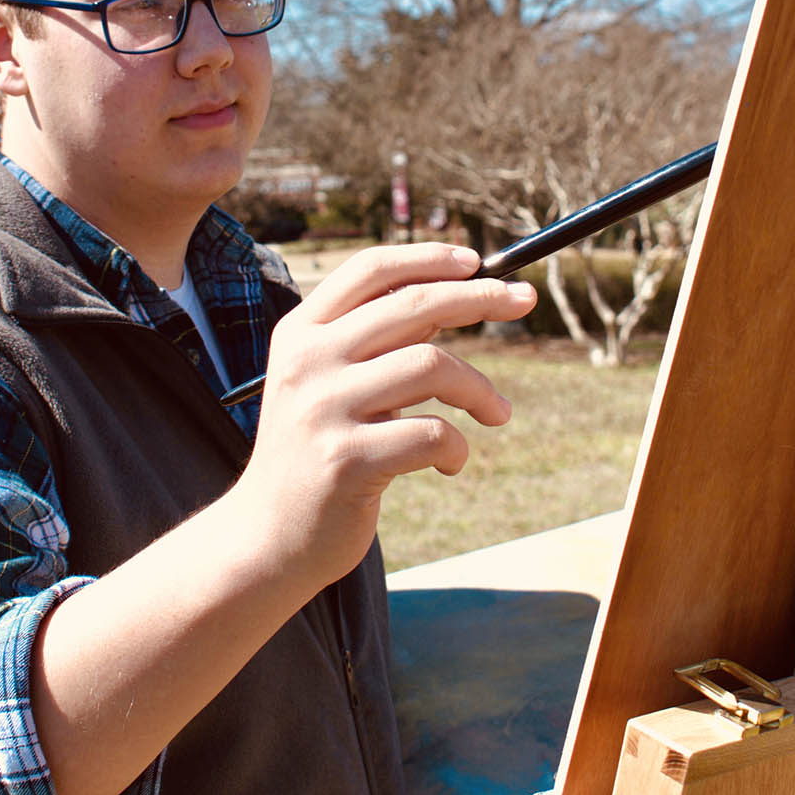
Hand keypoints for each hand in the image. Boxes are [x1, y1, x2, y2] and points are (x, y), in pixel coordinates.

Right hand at [231, 242, 537, 590]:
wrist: (269, 535)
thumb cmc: (316, 451)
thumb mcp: (329, 382)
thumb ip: (377, 342)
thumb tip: (454, 298)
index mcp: (301, 333)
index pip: (370, 269)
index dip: (428, 259)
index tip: (477, 259)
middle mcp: (308, 362)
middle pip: (412, 305)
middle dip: (480, 296)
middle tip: (525, 300)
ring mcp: (324, 411)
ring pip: (432, 366)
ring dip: (480, 389)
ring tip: (497, 413)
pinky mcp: (347, 462)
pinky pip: (432, 434)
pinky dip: (457, 447)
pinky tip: (451, 463)